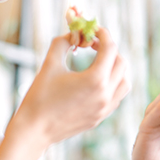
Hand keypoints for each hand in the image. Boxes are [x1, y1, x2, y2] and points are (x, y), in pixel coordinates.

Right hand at [10, 27, 128, 148]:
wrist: (34, 130)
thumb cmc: (39, 97)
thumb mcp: (50, 64)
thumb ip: (62, 43)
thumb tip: (73, 34)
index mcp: (95, 80)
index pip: (110, 48)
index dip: (103, 34)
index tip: (94, 29)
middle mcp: (105, 95)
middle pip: (121, 63)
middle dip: (109, 49)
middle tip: (93, 44)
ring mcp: (105, 108)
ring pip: (124, 81)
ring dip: (116, 67)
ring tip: (99, 62)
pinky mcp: (100, 117)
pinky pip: (117, 96)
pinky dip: (113, 83)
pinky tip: (96, 80)